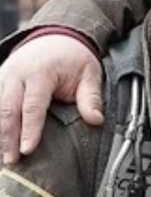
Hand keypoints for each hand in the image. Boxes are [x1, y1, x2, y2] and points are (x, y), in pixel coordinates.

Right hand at [0, 35, 103, 164]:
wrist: (55, 36)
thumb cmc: (73, 58)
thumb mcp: (90, 73)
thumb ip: (91, 97)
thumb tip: (96, 120)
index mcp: (40, 73)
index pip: (33, 105)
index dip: (29, 129)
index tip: (27, 149)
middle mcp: (17, 74)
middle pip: (7, 109)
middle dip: (7, 137)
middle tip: (11, 160)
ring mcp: (3, 76)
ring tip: (2, 155)